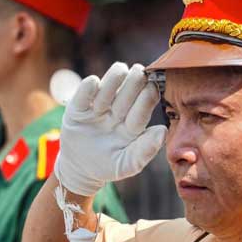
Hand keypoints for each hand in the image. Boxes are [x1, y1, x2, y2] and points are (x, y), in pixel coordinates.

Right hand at [53, 62, 166, 196]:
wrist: (79, 169)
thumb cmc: (108, 166)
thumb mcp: (126, 165)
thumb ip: (145, 151)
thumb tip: (163, 131)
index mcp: (134, 124)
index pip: (143, 107)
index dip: (147, 97)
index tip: (152, 87)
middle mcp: (118, 111)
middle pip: (128, 90)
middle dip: (134, 81)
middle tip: (138, 72)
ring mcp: (98, 107)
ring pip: (108, 85)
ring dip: (113, 81)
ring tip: (111, 88)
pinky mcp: (79, 106)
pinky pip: (84, 92)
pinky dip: (89, 86)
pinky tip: (93, 84)